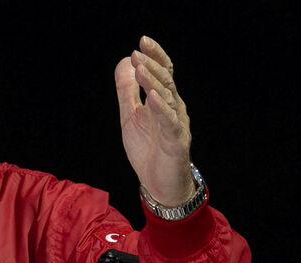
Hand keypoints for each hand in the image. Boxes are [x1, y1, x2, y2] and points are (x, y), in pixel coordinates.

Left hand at [114, 36, 193, 204]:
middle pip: (166, 80)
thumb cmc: (148, 149)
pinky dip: (161, 108)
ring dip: (154, 81)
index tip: (142, 41)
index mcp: (163, 100)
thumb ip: (127, 91)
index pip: (162, 72)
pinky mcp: (176, 141)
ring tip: (141, 68)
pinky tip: (152, 96)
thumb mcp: (130, 115)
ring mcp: (176, 123)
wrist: (158, 184)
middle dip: (153, 64)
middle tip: (138, 52)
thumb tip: (124, 63)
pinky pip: (169, 121)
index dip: (155, 56)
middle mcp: (173, 108)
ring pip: (168, 97)